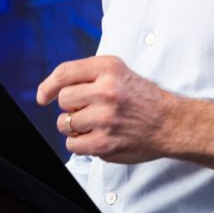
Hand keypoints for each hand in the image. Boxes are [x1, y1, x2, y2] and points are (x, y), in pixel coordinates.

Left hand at [36, 55, 177, 162]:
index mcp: (109, 68)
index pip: (64, 73)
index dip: (48, 85)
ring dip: (74, 126)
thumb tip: (51, 88)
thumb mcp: (119, 72)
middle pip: (63, 99)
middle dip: (71, 106)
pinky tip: (97, 137)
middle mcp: (107, 91)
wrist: (170, 123)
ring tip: (95, 124)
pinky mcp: (105, 143)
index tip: (43, 96)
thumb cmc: (142, 98)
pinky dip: (80, 143)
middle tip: (88, 109)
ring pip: (65, 123)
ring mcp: (105, 118)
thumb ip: (89, 74)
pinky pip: (73, 145)